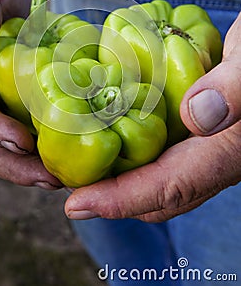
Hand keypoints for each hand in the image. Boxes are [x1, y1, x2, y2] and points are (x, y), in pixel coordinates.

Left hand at [65, 14, 240, 220]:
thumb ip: (235, 89)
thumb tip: (193, 117)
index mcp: (228, 149)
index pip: (168, 187)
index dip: (121, 200)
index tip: (77, 205)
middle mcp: (215, 156)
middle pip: (159, 194)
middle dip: (113, 197)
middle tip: (70, 184)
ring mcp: (208, 144)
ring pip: (161, 176)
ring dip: (122, 176)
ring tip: (81, 163)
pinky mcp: (202, 128)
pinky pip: (165, 153)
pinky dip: (136, 152)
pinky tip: (114, 129)